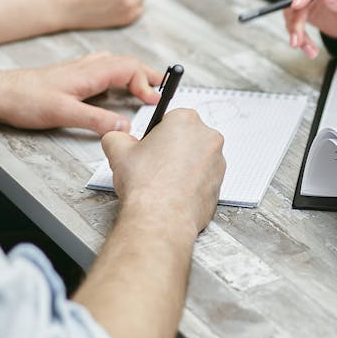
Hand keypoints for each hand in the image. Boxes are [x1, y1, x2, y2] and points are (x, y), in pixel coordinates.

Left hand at [0, 52, 161, 132]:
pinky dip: (117, 75)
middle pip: (127, 63)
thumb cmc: (26, 99)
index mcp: (90, 72)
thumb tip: (124, 125)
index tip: (154, 100)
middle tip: (163, 88)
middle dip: (147, 75)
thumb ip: (97, 120)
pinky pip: (102, 69)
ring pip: (114, 64)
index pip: (130, 68)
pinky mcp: (71, 77)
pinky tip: (112, 87)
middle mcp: (87, 67)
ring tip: (144, 86)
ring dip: (133, 73)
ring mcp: (79, 70)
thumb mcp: (64, 114)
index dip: (146, 83)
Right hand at [101, 109, 224, 239]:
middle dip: (172, 149)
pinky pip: (203, 180)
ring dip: (183, 167)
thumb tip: (116, 138)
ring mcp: (218, 162)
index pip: (170, 120)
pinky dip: (191, 185)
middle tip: (154, 165)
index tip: (150, 146)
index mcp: (186, 120)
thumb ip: (116, 137)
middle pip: (187, 138)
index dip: (156, 135)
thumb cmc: (147, 184)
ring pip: (197, 160)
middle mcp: (208, 138)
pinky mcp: (220, 185)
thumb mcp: (118, 151)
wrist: (161, 218)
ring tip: (162, 182)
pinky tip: (174, 194)